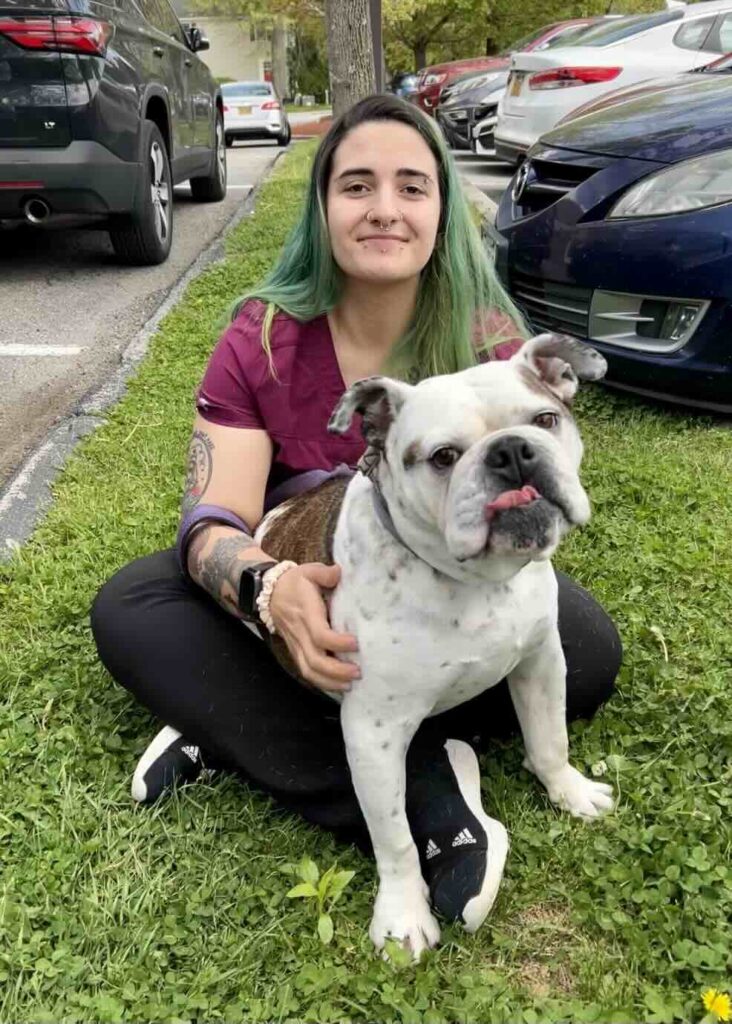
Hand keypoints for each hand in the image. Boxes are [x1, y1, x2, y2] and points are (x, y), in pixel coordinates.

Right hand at [268, 562, 358, 693]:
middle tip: (358, 672)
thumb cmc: (294, 583)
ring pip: (309, 670)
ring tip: (350, 684)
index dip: (337, 642)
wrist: (268, 594)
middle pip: (315, 660)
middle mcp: (300, 633)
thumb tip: (339, 573)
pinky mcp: (295, 651)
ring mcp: (296, 645)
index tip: (356, 643)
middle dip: (336, 670)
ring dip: (329, 681)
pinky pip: (306, 672)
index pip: (320, 634)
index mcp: (306, 613)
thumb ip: (325, 573)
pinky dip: (321, 682)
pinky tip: (338, 686)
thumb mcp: (309, 571)